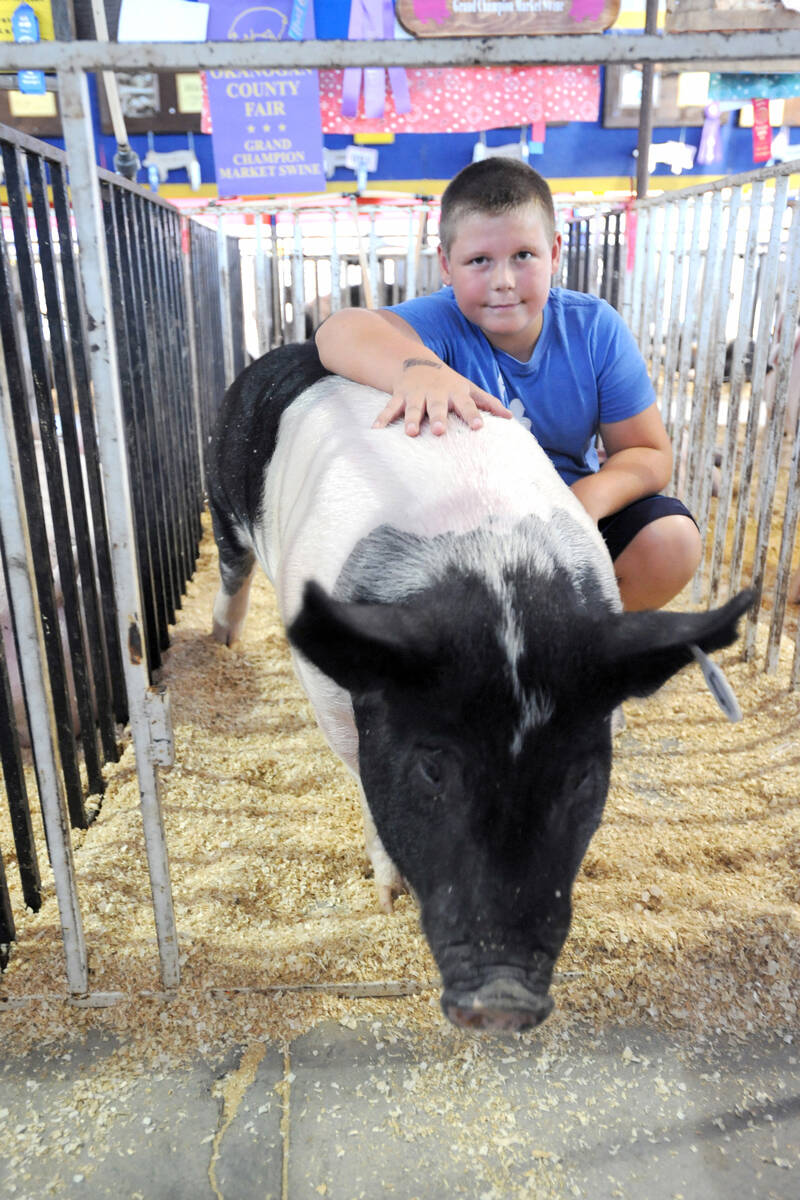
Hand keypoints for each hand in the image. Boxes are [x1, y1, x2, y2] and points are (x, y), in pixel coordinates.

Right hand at [373, 358, 511, 436]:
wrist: (417, 362)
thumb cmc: (448, 382)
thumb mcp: (468, 389)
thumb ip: (487, 403)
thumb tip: (510, 417)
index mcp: (455, 393)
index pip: (467, 405)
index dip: (473, 415)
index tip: (478, 427)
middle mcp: (435, 393)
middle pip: (437, 407)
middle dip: (438, 418)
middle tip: (440, 431)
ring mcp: (416, 394)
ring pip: (413, 408)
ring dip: (411, 420)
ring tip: (410, 433)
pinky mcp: (399, 395)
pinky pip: (390, 408)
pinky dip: (383, 418)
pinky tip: (376, 430)